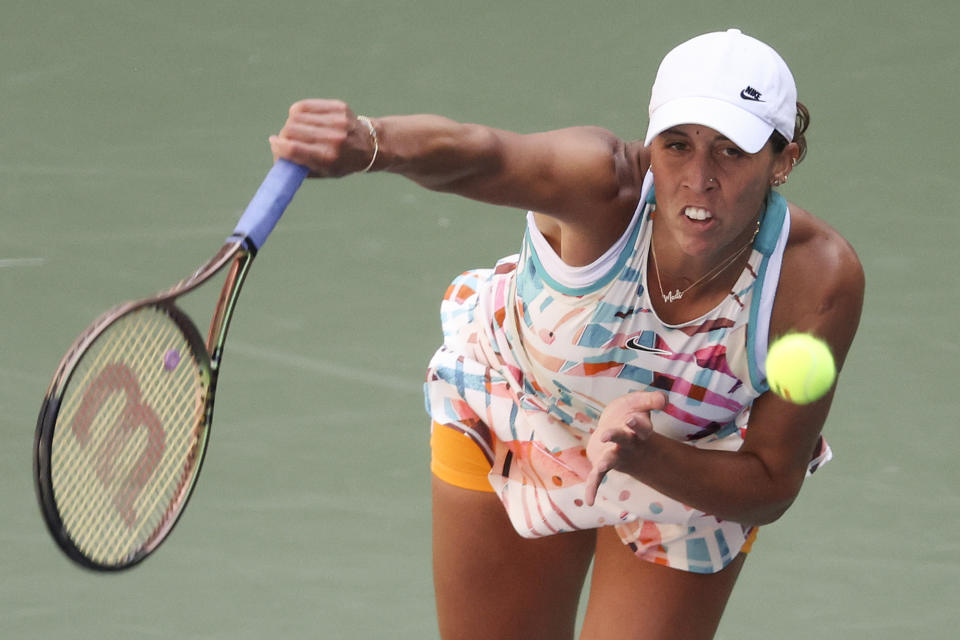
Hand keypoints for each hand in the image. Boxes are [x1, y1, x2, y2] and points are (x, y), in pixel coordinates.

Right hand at [269, 99, 376, 177]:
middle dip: (283, 136)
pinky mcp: (338, 108)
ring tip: (297, 131)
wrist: (371, 147)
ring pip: (296, 116)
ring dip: (291, 124)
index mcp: (328, 158)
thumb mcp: (323, 172)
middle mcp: (333, 138)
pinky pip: (306, 105)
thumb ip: (299, 165)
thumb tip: (276, 151)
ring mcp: (336, 121)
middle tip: (286, 140)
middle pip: (291, 130)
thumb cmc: (341, 163)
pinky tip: (303, 119)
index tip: (274, 144)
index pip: (292, 149)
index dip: (278, 146)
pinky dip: (299, 112)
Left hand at [584, 391, 665, 505]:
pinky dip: (593, 488)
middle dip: (617, 436)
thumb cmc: (630, 417)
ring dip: (607, 461)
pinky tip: (589, 501)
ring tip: (602, 464)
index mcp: (638, 429)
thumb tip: (664, 398)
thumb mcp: (639, 403)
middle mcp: (628, 444)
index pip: (641, 427)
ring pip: (612, 458)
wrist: (616, 434)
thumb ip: (651, 400)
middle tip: (607, 433)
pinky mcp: (602, 463)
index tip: (632, 420)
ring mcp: (616, 455)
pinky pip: (598, 477)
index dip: (637, 424)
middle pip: (624, 440)